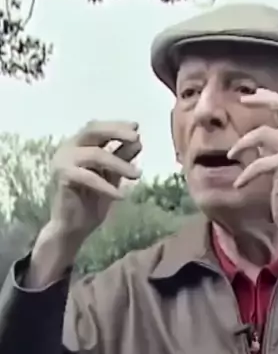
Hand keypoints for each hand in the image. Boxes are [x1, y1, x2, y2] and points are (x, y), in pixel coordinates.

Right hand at [49, 120, 141, 247]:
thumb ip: (121, 159)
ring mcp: (63, 162)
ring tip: (137, 175)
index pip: (98, 128)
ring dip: (119, 164)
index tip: (136, 127)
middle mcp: (68, 149)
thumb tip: (138, 141)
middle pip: (92, 131)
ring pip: (95, 154)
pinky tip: (121, 195)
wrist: (73, 228)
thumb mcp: (112, 177)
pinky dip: (106, 186)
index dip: (117, 126)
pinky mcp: (62, 178)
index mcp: (78, 146)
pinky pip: (88, 177)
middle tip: (136, 138)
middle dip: (116, 132)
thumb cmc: (90, 202)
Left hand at [228, 90, 277, 245]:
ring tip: (231, 155)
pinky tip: (238, 183)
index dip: (271, 97)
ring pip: (264, 133)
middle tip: (242, 99)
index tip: (253, 94)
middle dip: (261, 100)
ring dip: (242, 143)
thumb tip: (258, 138)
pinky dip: (245, 174)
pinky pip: (259, 163)